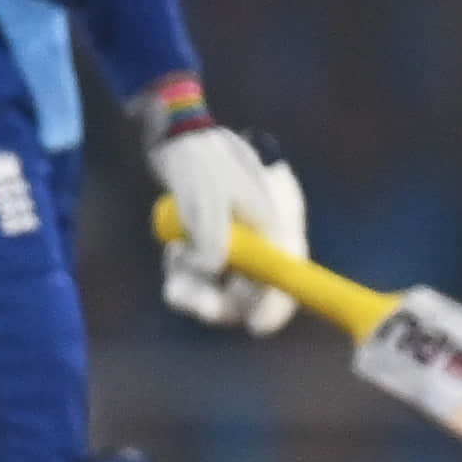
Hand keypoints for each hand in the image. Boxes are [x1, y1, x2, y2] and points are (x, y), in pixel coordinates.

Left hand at [162, 150, 305, 336]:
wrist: (176, 135)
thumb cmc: (201, 160)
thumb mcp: (209, 197)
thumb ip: (214, 238)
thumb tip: (212, 270)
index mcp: (275, 222)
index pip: (288, 272)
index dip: (277, 304)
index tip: (256, 326)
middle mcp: (261, 236)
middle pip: (253, 287)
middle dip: (222, 301)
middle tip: (194, 304)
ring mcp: (237, 240)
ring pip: (222, 284)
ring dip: (195, 287)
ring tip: (173, 268)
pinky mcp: (212, 241)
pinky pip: (201, 274)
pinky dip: (184, 272)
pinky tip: (172, 252)